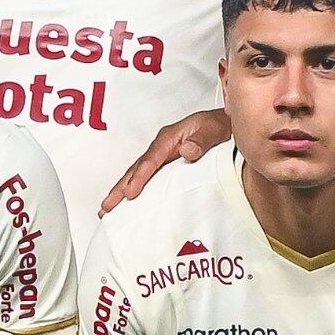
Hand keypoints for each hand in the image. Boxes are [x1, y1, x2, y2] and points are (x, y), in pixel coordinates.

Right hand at [104, 109, 232, 211]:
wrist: (228, 125)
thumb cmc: (220, 125)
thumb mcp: (214, 129)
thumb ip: (202, 140)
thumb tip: (186, 150)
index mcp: (170, 138)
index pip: (150, 160)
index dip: (139, 177)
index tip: (130, 193)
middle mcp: (162, 147)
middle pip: (136, 169)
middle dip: (120, 188)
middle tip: (107, 207)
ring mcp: (163, 156)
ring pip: (137, 175)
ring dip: (122, 191)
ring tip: (109, 210)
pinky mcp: (167, 165)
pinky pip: (148, 178)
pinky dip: (135, 189)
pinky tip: (129, 203)